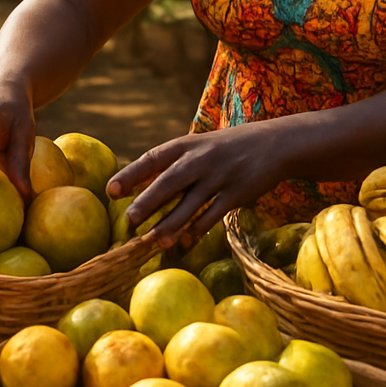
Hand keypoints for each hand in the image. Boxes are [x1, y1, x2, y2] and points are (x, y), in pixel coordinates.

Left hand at [108, 122, 284, 249]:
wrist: (274, 144)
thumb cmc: (226, 148)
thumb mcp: (198, 146)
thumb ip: (172, 164)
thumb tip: (137, 187)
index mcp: (185, 145)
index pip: (152, 158)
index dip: (130, 174)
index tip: (110, 191)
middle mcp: (200, 159)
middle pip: (169, 182)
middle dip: (148, 202)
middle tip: (129, 221)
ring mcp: (219, 177)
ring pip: (191, 204)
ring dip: (172, 224)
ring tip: (154, 241)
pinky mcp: (237, 194)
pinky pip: (213, 215)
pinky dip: (198, 230)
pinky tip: (185, 242)